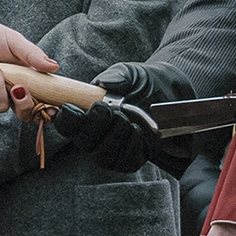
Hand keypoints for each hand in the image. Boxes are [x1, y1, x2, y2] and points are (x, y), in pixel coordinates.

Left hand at [0, 6, 55, 102]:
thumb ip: (33, 55)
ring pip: (1, 107)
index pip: (40, 98)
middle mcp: (8, 89)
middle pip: (24, 113)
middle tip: (20, 88)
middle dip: (25, 105)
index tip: (52, 107)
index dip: (47, 108)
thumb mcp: (13, 41)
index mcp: (24, 77)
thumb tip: (55, 67)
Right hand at [53, 62, 198, 173]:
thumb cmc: (143, 83)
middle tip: (109, 109)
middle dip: (95, 125)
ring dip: (115, 135)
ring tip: (127, 119)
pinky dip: (132, 145)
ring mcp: (110, 151)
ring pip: (102, 156)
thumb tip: (103, 84)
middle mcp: (94, 136)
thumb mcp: (130, 73)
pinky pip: (124, 162)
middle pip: (81, 142)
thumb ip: (116, 76)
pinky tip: (138, 130)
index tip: (73, 108)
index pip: (65, 124)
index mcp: (85, 113)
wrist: (170, 95)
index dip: (65, 119)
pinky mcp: (128, 161)